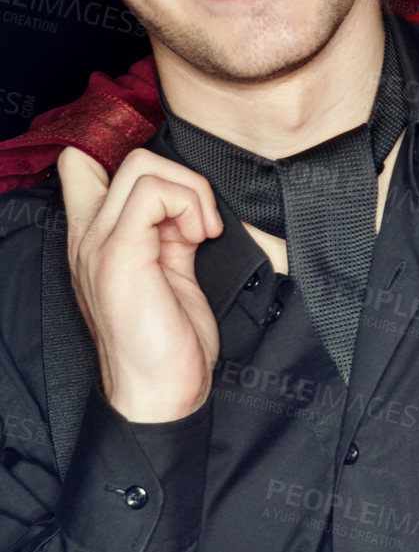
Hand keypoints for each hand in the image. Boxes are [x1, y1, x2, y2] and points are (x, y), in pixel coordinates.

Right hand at [58, 145, 223, 422]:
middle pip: (132, 158)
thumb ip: (168, 234)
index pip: (84, 167)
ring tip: (201, 234)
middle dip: (183, 181)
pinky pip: (152, 191)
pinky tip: (201, 238)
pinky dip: (188, 203)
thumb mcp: (168, 274)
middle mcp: (88, 236)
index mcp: (95, 239)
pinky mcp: (119, 254)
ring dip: (189, 192)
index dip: (144, 170)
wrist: (160, 393)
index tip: (179, 204)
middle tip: (201, 227)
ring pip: (143, 166)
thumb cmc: (167, 343)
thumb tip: (190, 205)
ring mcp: (98, 243)